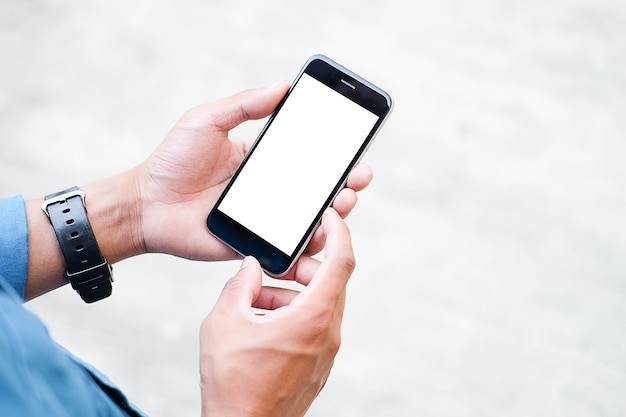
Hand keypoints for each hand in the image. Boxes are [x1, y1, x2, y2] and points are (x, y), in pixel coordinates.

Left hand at [134, 83, 372, 260]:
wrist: (146, 204)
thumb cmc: (173, 160)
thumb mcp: (207, 121)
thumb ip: (244, 105)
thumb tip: (283, 86)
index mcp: (263, 161)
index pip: (308, 159)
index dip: (336, 158)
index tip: (356, 153)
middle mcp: (270, 191)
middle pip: (317, 192)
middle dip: (344, 187)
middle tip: (356, 181)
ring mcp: (264, 220)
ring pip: (309, 222)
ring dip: (333, 217)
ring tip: (341, 205)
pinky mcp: (253, 245)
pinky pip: (285, 250)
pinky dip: (306, 249)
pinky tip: (318, 240)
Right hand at [199, 208, 353, 416]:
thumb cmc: (233, 382)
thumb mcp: (224, 321)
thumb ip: (240, 284)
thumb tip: (251, 267)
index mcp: (314, 317)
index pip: (342, 261)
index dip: (340, 232)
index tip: (330, 215)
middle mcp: (328, 334)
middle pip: (329, 282)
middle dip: (303, 266)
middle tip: (275, 264)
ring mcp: (326, 353)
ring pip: (319, 305)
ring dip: (292, 292)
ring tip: (256, 298)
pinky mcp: (317, 366)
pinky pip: (313, 326)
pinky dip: (294, 313)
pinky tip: (261, 321)